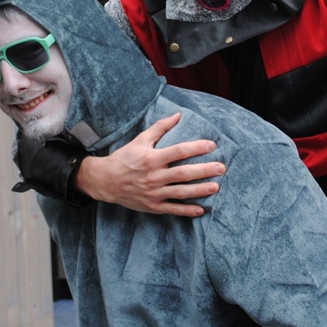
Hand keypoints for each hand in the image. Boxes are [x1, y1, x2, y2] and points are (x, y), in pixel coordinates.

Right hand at [74, 113, 223, 217]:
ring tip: (216, 187)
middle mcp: (153, 176)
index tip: (212, 145)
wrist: (105, 181)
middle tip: (221, 168)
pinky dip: (186, 210)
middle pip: (183, 173)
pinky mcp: (152, 206)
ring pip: (180, 192)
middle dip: (204, 170)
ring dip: (199, 190)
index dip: (196, 148)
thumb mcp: (140, 140)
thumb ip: (160, 128)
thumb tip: (178, 115)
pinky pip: (172, 209)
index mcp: (151, 158)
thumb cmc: (125, 158)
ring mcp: (153, 193)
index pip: (178, 151)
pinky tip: (200, 210)